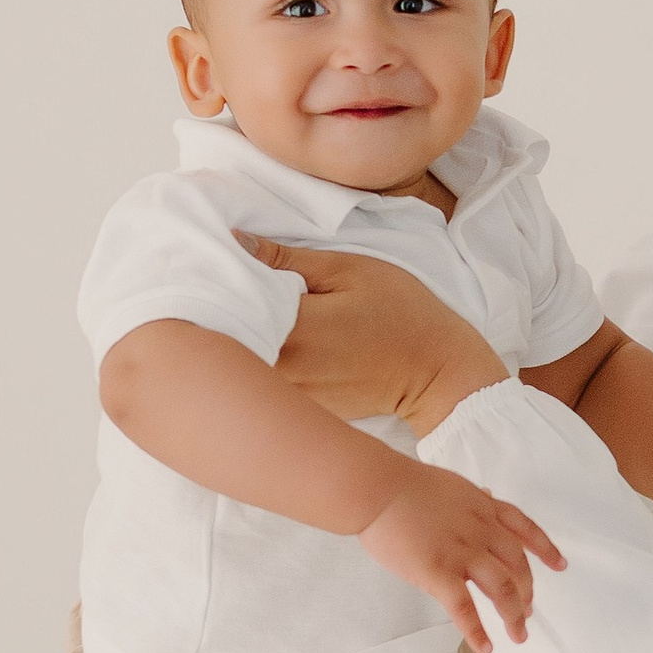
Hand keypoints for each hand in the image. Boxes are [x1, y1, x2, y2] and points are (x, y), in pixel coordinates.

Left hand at [243, 238, 505, 434]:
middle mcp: (284, 369)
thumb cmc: (403, 314)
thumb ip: (289, 258)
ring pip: (240, 364)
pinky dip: (254, 363)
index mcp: (295, 327)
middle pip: (227, 336)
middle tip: (220, 283)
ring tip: (240, 310)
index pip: (230, 299)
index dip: (218, 279)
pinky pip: (260, 385)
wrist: (438, 375)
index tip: (213, 261)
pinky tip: (267, 343)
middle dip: (220, 308)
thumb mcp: (350, 269)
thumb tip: (235, 241)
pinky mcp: (299, 410)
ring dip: (235, 337)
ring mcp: (290, 397)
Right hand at [358, 470, 561, 652]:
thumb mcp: (449, 485)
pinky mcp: (438, 572)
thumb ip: (470, 497)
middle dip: (527, 592)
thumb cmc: (402, 485)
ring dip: (513, 615)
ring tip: (518, 634)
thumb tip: (485, 495)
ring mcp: (462, 552)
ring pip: (502, 589)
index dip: (545, 549)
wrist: (376, 488)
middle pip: (518, 566)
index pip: (524, 529)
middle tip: (527, 612)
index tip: (560, 565)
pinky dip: (477, 631)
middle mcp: (480, 530)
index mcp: (483, 508)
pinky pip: (464, 609)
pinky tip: (485, 648)